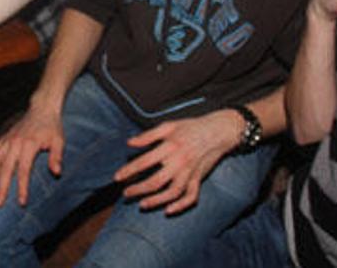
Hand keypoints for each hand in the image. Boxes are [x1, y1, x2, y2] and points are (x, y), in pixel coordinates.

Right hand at [0, 105, 63, 206]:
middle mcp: (15, 143)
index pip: (24, 170)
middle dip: (2, 187)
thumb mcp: (59, 140)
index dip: (22, 187)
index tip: (21, 202)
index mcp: (29, 144)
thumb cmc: (52, 126)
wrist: (42, 108)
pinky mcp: (3, 138)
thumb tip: (57, 172)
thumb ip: (56, 156)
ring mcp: (7, 140)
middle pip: (6, 169)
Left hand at [114, 111, 240, 214]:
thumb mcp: (168, 125)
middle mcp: (180, 162)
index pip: (144, 162)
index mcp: (170, 147)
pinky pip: (191, 197)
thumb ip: (148, 135)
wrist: (218, 131)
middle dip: (138, 190)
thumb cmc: (191, 127)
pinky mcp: (199, 179)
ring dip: (156, 201)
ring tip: (142, 204)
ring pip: (172, 193)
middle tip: (126, 194)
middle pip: (155, 181)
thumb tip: (129, 143)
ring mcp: (190, 173)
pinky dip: (180, 206)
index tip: (117, 177)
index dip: (129, 171)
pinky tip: (168, 210)